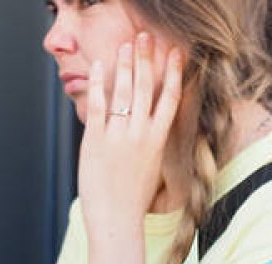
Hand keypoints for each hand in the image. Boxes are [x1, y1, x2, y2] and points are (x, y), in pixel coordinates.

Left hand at [78, 32, 182, 239]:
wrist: (117, 217)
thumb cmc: (134, 197)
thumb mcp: (151, 166)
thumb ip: (148, 142)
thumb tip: (145, 123)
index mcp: (158, 140)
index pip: (170, 99)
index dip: (174, 73)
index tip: (175, 54)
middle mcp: (141, 134)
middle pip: (147, 87)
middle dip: (147, 59)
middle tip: (146, 37)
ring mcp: (119, 135)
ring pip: (125, 91)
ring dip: (125, 64)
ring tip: (126, 44)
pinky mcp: (96, 139)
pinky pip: (98, 104)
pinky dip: (97, 83)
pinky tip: (97, 66)